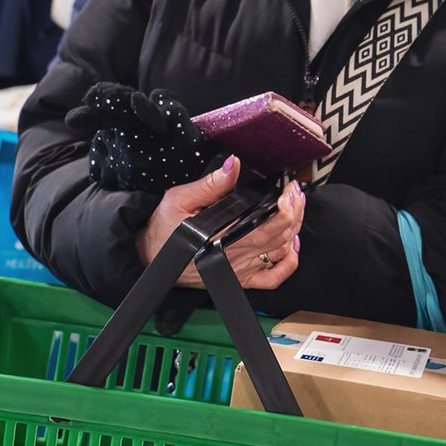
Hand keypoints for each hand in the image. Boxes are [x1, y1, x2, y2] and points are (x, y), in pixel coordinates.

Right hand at [135, 156, 306, 291]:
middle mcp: (234, 256)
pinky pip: (272, 279)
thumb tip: (233, 165)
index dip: (286, 207)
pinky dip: (288, 264)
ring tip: (296, 208)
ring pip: (280, 253)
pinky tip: (292, 245)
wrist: (150, 258)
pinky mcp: (239, 279)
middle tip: (295, 193)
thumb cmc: (163, 230)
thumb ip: (209, 185)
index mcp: (221, 236)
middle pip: (279, 236)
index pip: (267, 224)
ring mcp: (239, 270)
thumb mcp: (179, 199)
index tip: (289, 190)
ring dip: (294, 231)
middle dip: (294, 212)